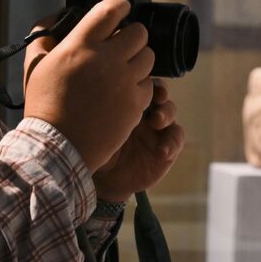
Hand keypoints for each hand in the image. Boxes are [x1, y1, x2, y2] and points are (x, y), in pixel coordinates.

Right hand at [22, 0, 155, 170]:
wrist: (58, 146)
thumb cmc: (44, 105)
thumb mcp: (35, 66)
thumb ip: (43, 36)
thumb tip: (54, 18)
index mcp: (81, 44)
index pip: (112, 9)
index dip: (120, 4)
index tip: (122, 8)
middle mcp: (107, 58)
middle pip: (139, 32)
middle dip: (132, 35)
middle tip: (122, 45)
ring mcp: (125, 81)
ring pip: (149, 57)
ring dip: (138, 59)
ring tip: (124, 69)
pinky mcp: (136, 103)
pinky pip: (149, 84)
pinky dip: (140, 86)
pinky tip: (124, 92)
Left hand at [93, 82, 185, 201]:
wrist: (103, 180)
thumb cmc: (94, 149)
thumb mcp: (93, 128)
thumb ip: (97, 110)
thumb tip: (85, 88)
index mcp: (127, 102)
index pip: (139, 84)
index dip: (144, 80)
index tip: (140, 80)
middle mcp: (144, 112)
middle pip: (159, 93)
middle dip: (161, 92)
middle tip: (157, 96)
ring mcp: (157, 129)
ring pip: (170, 112)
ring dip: (166, 113)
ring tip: (157, 121)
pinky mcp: (166, 148)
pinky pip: (175, 139)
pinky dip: (172, 143)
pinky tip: (162, 151)